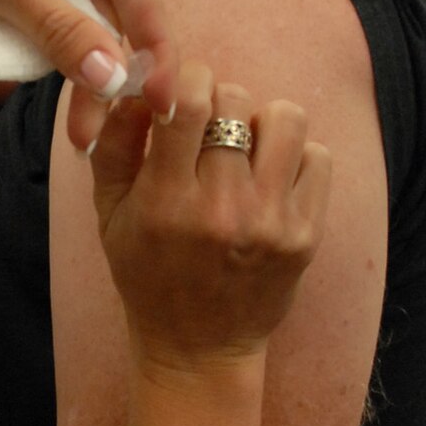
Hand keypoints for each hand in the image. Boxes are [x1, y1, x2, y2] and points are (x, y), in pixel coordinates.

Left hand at [0, 0, 176, 133]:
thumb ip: (59, 30)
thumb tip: (113, 77)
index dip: (149, 50)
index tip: (155, 106)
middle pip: (115, 8)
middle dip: (107, 70)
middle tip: (92, 129)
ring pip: (85, 19)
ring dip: (79, 69)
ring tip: (77, 124)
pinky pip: (53, 19)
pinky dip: (51, 54)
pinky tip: (53, 90)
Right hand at [90, 65, 329, 425]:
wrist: (197, 347)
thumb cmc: (146, 273)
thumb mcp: (109, 214)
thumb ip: (115, 145)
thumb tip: (138, 84)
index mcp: (165, 202)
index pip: (188, 100)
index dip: (185, 78)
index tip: (180, 92)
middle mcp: (222, 210)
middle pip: (236, 101)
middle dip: (219, 102)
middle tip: (209, 129)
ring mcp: (271, 223)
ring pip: (287, 119)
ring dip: (263, 122)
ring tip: (246, 148)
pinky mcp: (306, 236)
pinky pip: (317, 157)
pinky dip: (294, 156)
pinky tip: (270, 178)